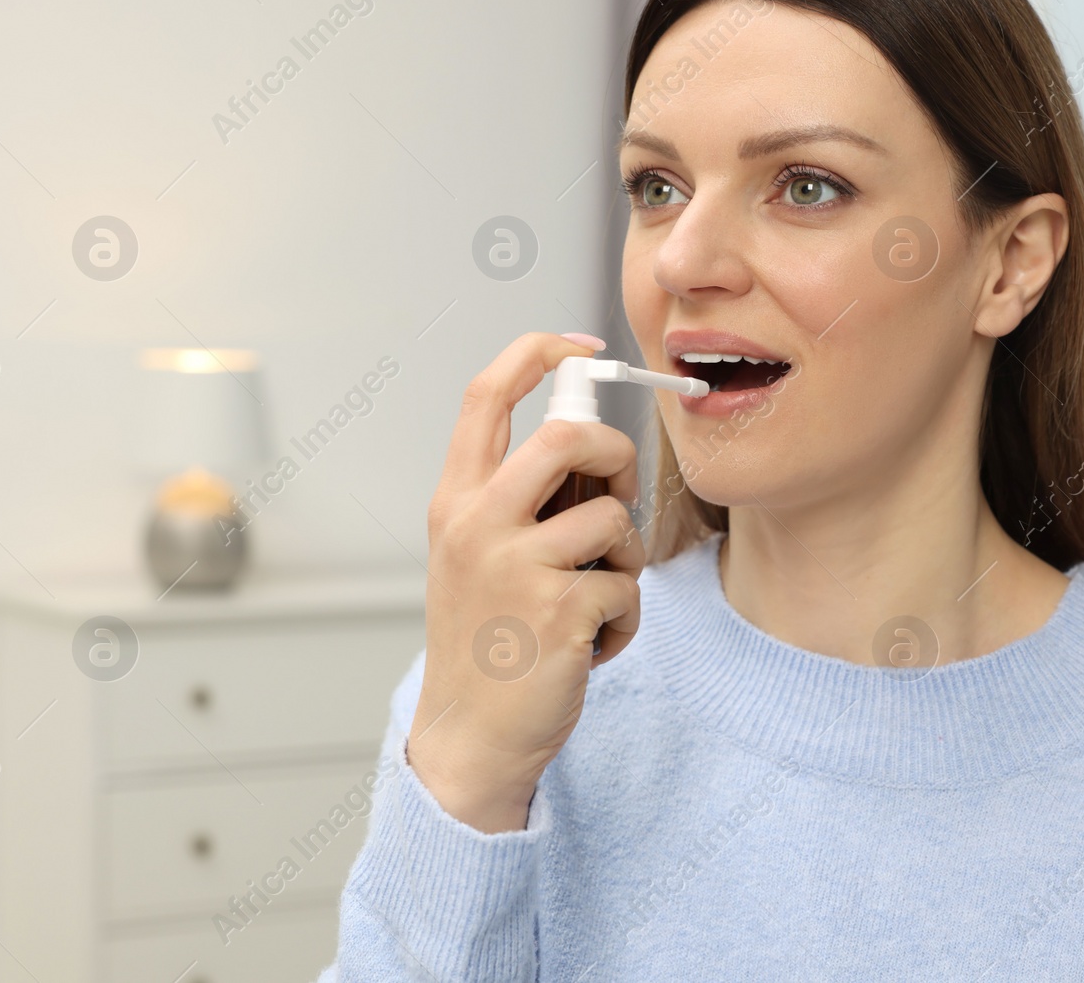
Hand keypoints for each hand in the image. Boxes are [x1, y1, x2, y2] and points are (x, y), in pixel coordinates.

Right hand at [407, 332, 642, 832]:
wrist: (469, 737)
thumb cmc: (486, 641)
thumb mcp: (477, 556)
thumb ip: (520, 500)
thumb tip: (593, 446)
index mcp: (456, 501)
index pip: (487, 393)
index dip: (538, 351)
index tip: (582, 344)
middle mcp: (477, 523)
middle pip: (569, 436)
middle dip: (616, 456)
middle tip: (617, 497)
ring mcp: (516, 566)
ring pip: (613, 518)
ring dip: (625, 560)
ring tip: (594, 600)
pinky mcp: (559, 610)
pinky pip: (627, 587)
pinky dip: (625, 619)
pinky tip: (591, 646)